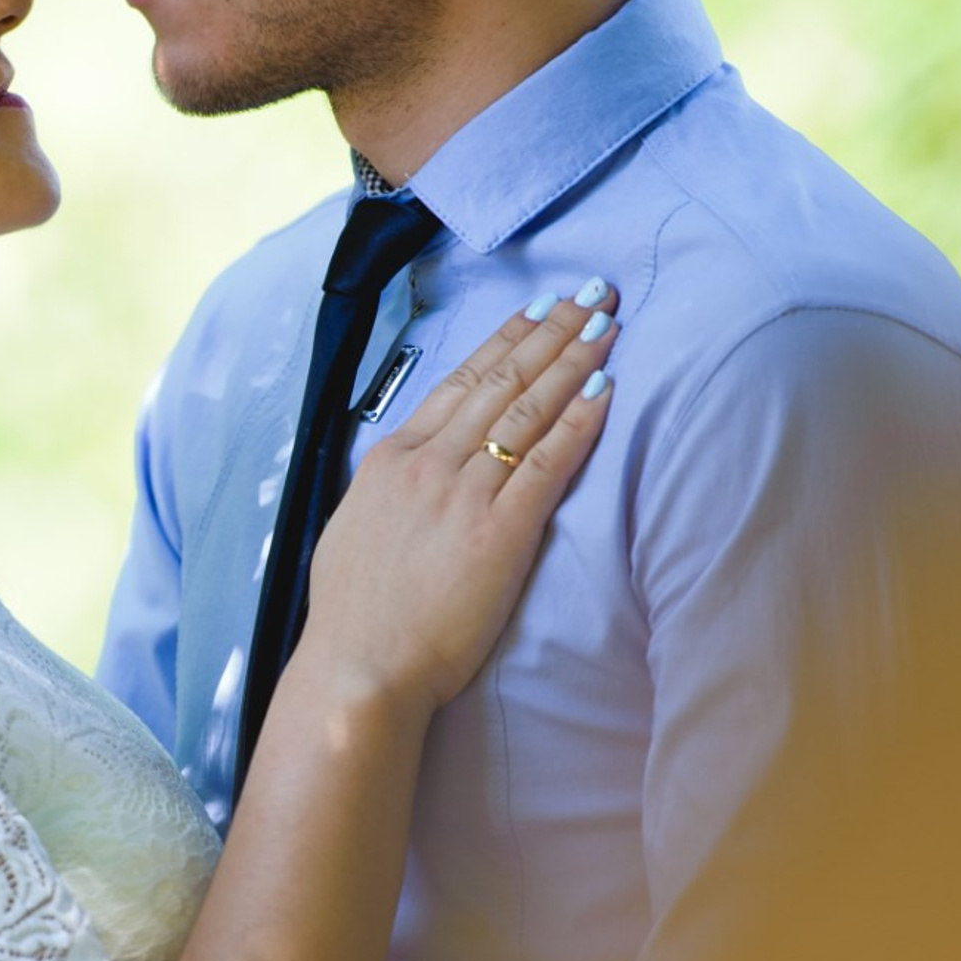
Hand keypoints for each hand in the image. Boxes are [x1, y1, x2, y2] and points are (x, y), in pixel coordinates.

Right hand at [308, 286, 617, 716]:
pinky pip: (546, 464)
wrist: (360, 666)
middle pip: (501, 381)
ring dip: (572, 362)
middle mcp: (428, 462)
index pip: (460, 382)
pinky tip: (605, 393)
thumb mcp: (355, 527)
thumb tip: (407, 467)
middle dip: (550, 332)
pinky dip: (578, 424)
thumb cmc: (355, 614)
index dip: (506, 340)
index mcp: (391, 458)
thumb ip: (389, 489)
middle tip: (589, 293)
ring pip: (527, 410)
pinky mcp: (500, 532)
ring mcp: (463, 493)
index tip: (538, 308)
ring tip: (605, 325)